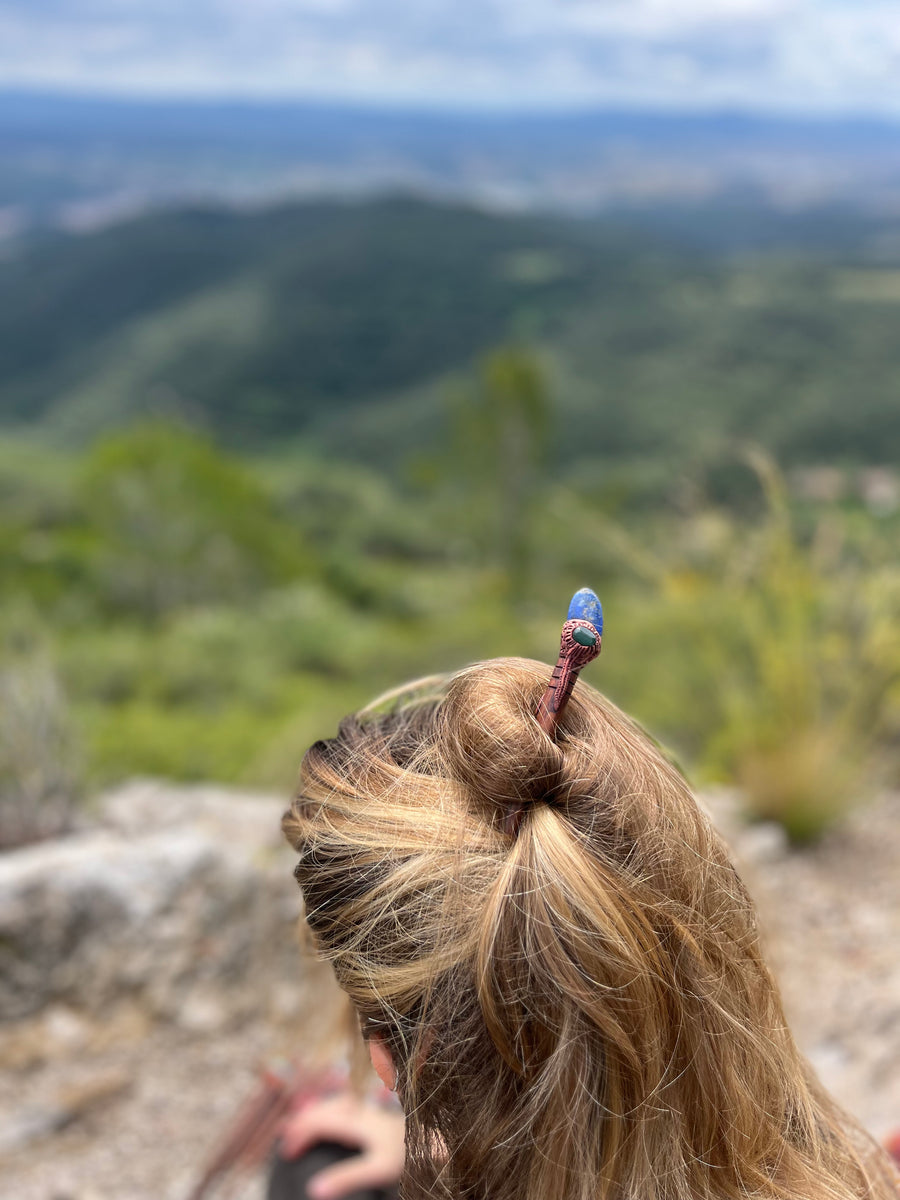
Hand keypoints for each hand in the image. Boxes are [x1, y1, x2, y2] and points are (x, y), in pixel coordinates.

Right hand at [278, 1092, 404, 1199]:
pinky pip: (338, 1105)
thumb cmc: (403, 1153)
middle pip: (318, 1110)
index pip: (315, 1122)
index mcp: (352, 1119)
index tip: (286, 1155)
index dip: (297, 1136)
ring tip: (292, 1127)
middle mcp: (355, 1107)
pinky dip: (322, 1111)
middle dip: (298, 1125)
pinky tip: (322, 1117)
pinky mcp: (369, 1110)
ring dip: (309, 1115)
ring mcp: (362, 1106)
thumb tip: (312, 1190)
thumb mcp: (376, 1170)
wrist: (429, 1136)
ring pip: (327, 1105)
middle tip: (284, 1145)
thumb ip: (346, 1178)